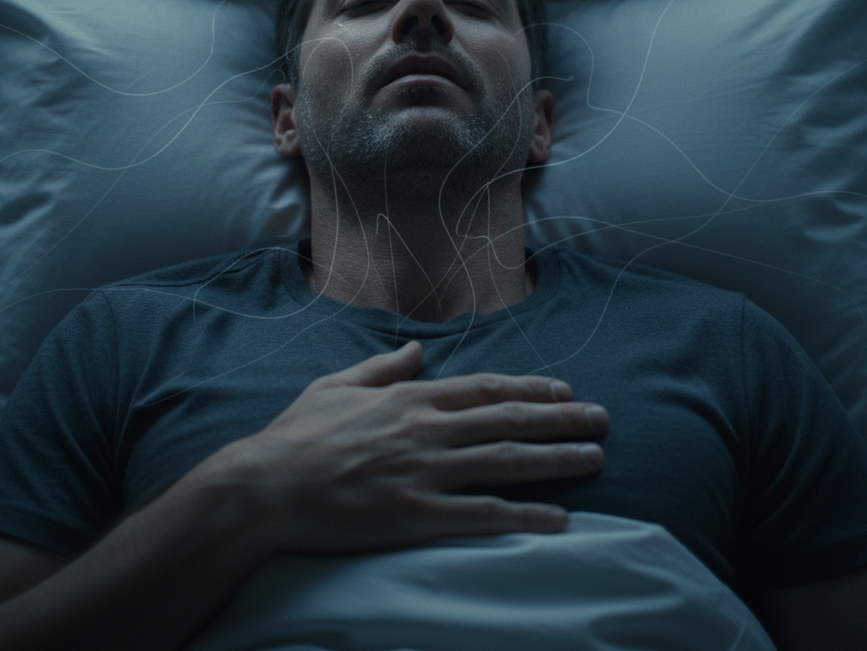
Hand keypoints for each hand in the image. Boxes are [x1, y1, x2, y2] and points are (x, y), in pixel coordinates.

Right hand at [210, 340, 607, 554]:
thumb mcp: (336, 386)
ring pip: (505, 461)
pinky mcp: (416, 516)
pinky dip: (523, 515)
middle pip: (508, 419)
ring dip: (556, 458)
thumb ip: (383, 367)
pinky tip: (558, 518)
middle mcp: (426, 429)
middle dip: (561, 418)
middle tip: (602, 419)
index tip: (564, 389)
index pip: (484, 388)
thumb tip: (418, 349)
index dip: (529, 388)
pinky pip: (481, 515)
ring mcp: (424, 472)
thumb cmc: (297, 436)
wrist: (264, 487)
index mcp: (409, 398)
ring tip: (595, 457)